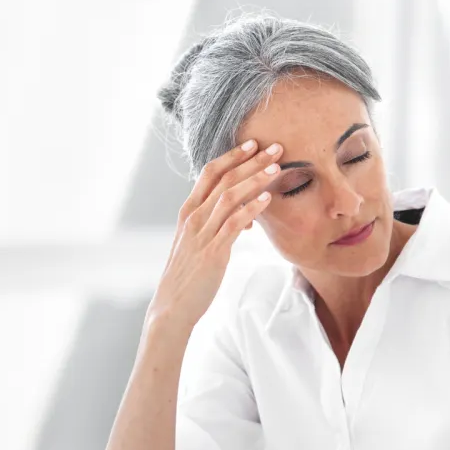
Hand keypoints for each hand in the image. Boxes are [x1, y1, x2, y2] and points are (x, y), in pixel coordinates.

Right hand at [146, 138, 282, 331]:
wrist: (172, 306)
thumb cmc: (188, 275)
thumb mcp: (198, 243)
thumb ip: (217, 224)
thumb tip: (242, 214)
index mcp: (188, 212)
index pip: (209, 173)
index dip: (232, 156)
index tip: (252, 143)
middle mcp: (193, 217)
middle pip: (224, 179)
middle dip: (251, 160)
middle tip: (275, 147)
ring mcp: (201, 234)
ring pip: (229, 196)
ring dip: (255, 179)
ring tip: (277, 169)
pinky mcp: (212, 252)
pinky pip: (233, 224)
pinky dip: (251, 209)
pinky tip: (267, 199)